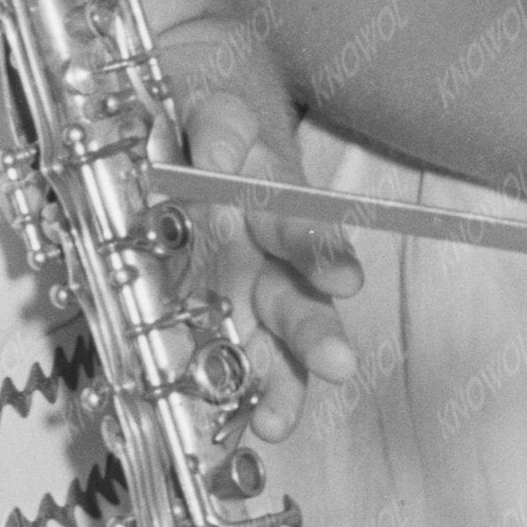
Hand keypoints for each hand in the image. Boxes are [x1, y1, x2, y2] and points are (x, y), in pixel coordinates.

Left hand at [154, 7, 360, 401]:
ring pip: (263, 340)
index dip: (319, 251)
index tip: (344, 277)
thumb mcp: (212, 103)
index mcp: (270, 199)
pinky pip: (216, 350)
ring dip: (277, 380)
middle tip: (337, 364)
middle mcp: (260, 252)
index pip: (301, 228)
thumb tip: (222, 160)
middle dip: (311, 333)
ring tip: (280, 423)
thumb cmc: (205, 106)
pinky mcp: (197, 306)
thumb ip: (221, 126)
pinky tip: (242, 421)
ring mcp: (233, 285)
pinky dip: (229, 384)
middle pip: (293, 297)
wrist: (182, 107)